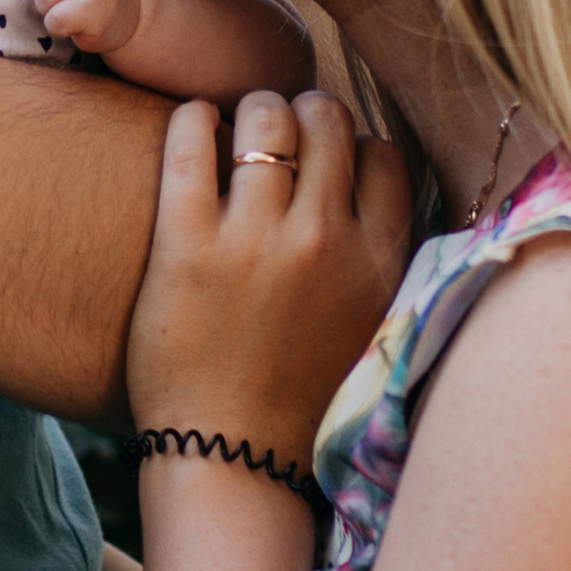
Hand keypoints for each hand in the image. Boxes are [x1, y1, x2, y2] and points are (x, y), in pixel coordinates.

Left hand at [125, 88, 408, 472]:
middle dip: (305, 112)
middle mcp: (324, 241)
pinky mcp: (185, 246)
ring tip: (235, 126)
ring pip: (264, 119)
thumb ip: (385, 266)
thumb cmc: (303, 403)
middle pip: (328, 121)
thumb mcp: (375, 330)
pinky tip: (190, 125)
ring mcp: (254, 240)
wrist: (234, 461)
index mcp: (378, 263)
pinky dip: (190, 119)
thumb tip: (384, 205)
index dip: (356, 144)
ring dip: (252, 109)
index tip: (330, 154)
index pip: (384, 155)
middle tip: (279, 128)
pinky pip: (188, 143)